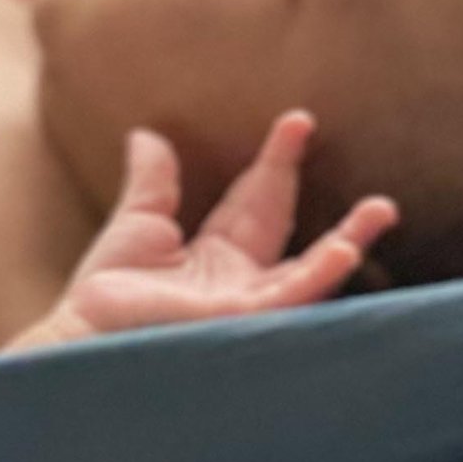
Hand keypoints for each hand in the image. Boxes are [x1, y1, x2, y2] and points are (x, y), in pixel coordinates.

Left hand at [20, 113, 396, 346]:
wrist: (81, 339)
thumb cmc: (105, 297)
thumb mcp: (137, 225)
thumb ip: (153, 184)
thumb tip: (146, 135)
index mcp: (218, 260)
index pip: (258, 203)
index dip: (277, 162)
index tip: (297, 122)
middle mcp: (241, 285)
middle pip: (299, 240)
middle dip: (340, 217)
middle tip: (381, 194)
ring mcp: (245, 308)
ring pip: (310, 275)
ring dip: (347, 244)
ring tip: (380, 212)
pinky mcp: (241, 324)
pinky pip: (288, 299)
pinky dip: (318, 276)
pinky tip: (343, 252)